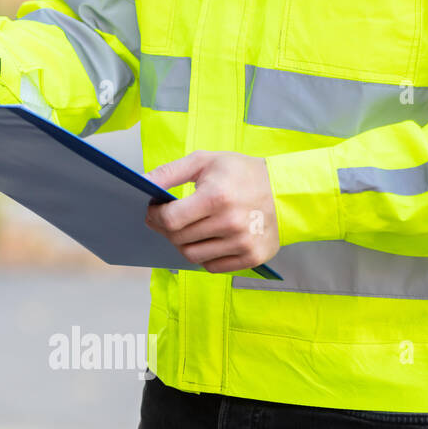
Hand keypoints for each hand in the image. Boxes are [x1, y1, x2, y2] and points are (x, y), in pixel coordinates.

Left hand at [145, 151, 279, 273]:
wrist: (287, 190)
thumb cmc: (241, 173)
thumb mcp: (204, 161)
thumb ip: (169, 172)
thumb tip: (140, 182)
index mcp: (217, 197)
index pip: (169, 219)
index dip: (154, 216)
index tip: (153, 211)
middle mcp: (231, 223)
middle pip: (178, 238)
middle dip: (166, 229)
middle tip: (171, 218)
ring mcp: (243, 243)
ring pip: (192, 255)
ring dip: (183, 243)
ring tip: (191, 227)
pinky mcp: (252, 257)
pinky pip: (212, 266)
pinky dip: (204, 255)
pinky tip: (209, 238)